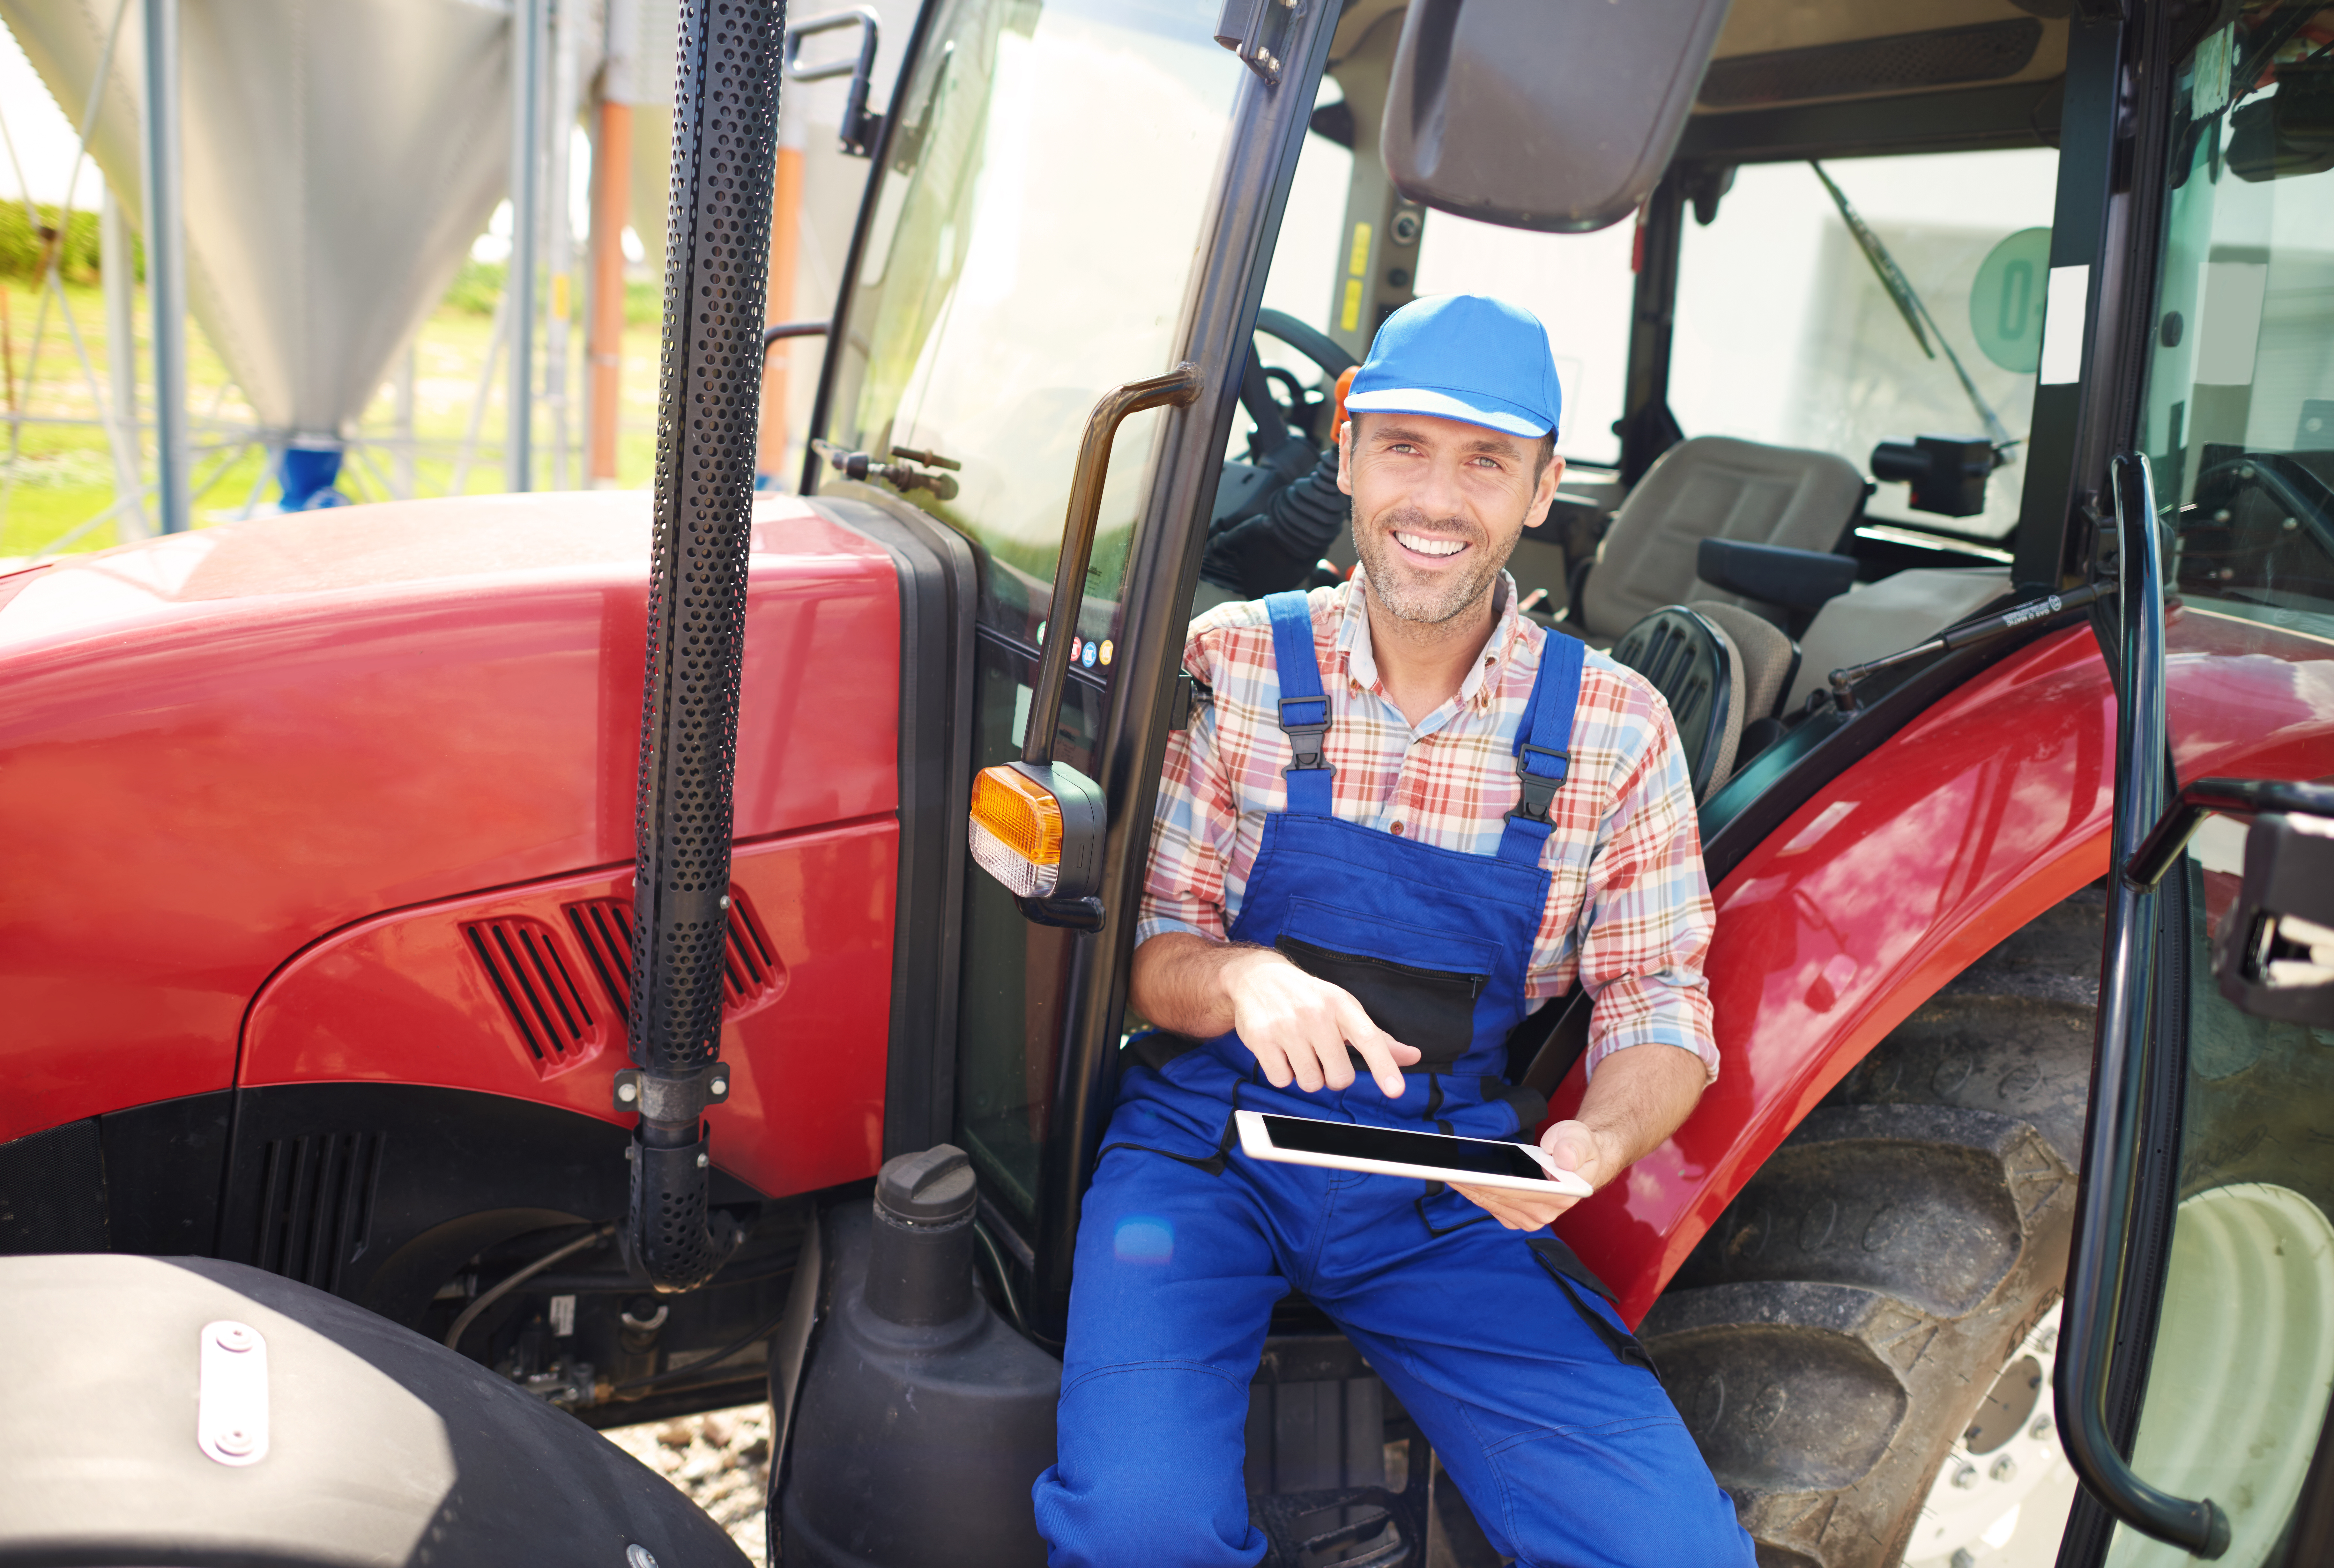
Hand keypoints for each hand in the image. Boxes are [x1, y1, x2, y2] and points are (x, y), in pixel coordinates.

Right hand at [1221, 949, 1420, 1097]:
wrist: (1258, 977)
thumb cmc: (1309, 997)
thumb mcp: (1345, 1009)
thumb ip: (1378, 1038)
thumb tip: (1413, 1056)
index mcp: (1341, 1005)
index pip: (1369, 1038)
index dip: (1384, 1066)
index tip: (1395, 1090)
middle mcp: (1315, 1014)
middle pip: (1339, 1076)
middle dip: (1332, 1075)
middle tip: (1322, 1055)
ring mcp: (1286, 1026)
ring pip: (1310, 1083)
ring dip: (1306, 1075)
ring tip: (1299, 1051)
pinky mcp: (1260, 1039)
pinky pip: (1281, 1080)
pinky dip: (1282, 1073)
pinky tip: (1280, 1052)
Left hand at [1453, 1119, 1614, 1229]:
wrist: (1582, 1161)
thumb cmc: (1579, 1148)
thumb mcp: (1580, 1138)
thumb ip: (1573, 1147)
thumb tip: (1564, 1159)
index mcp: (1560, 1196)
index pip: (1514, 1190)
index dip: (1486, 1181)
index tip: (1463, 1172)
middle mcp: (1544, 1213)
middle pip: (1496, 1197)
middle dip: (1469, 1182)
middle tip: (1443, 1166)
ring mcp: (1531, 1218)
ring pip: (1489, 1203)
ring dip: (1467, 1187)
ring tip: (1445, 1170)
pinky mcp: (1519, 1217)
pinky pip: (1490, 1206)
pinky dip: (1474, 1192)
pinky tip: (1459, 1179)